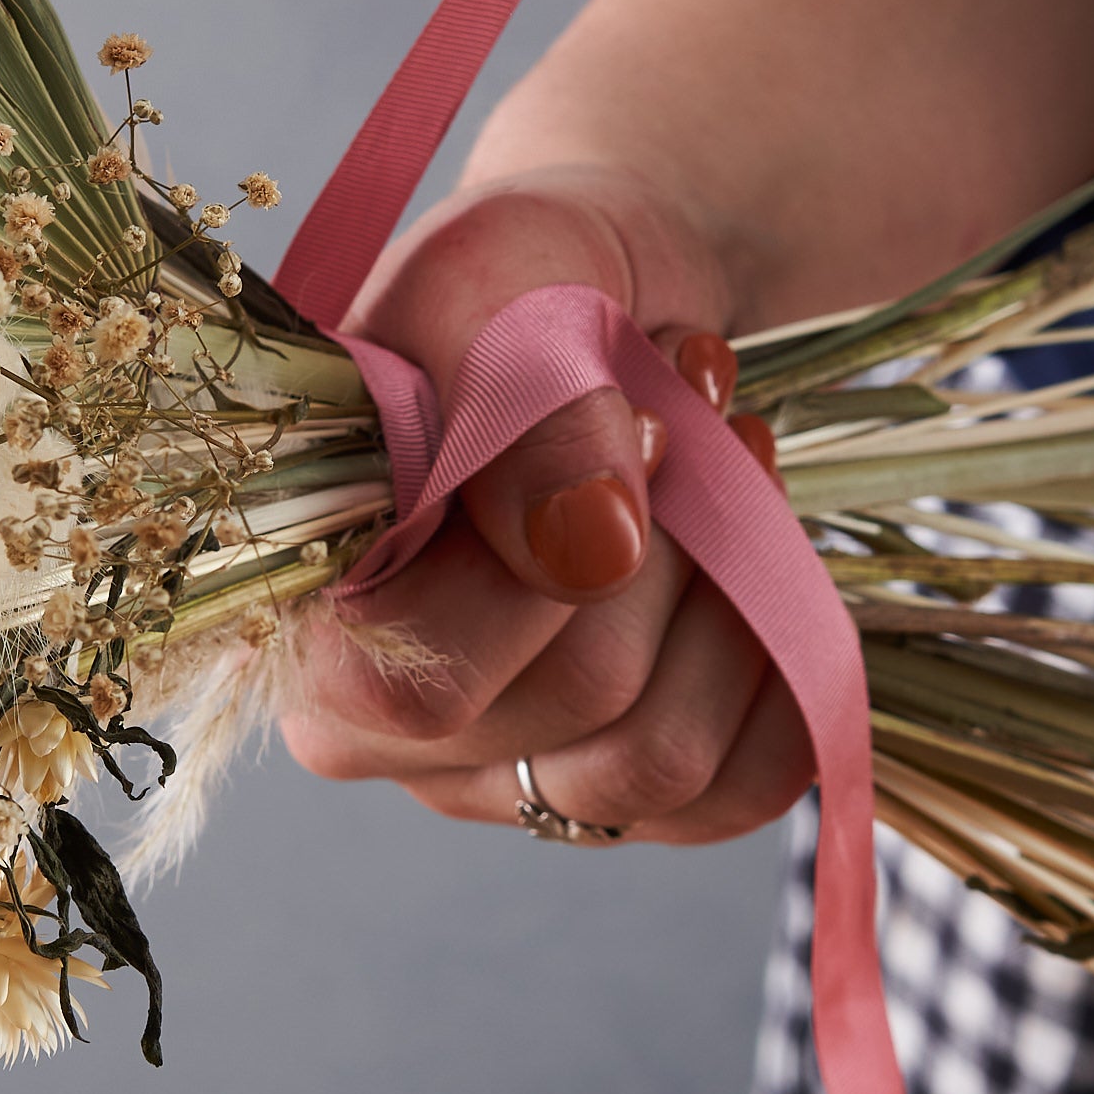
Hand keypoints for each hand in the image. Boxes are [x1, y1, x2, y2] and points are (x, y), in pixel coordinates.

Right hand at [278, 164, 813, 845]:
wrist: (598, 309)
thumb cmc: (513, 294)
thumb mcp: (490, 286)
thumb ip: (514, 412)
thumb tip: (589, 551)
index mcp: (308, 624)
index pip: (416, 672)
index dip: (550, 549)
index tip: (632, 413)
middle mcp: (383, 737)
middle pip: (574, 700)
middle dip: (673, 542)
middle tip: (690, 422)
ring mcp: (499, 780)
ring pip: (656, 760)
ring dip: (737, 596)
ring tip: (730, 479)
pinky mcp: (618, 806)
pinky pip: (737, 794)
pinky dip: (785, 673)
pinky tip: (759, 577)